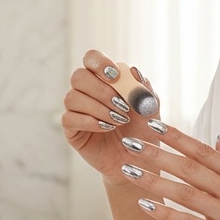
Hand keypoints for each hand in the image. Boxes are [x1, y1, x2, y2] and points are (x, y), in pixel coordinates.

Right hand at [61, 50, 165, 187]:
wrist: (139, 161)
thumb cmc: (143, 131)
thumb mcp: (150, 108)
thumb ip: (143, 89)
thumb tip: (132, 70)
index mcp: (104, 79)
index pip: (91, 58)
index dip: (99, 62)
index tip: (114, 75)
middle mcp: (86, 91)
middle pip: (78, 76)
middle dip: (101, 90)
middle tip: (122, 106)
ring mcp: (77, 110)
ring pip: (72, 97)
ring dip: (98, 108)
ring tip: (119, 121)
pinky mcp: (72, 130)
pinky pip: (69, 118)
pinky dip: (90, 121)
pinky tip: (107, 128)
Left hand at [116, 124, 219, 219]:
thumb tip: (219, 141)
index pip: (205, 152)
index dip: (178, 137)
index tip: (154, 125)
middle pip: (190, 167)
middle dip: (157, 153)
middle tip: (131, 142)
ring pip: (185, 192)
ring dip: (154, 180)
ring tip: (129, 170)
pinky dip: (166, 213)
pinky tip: (145, 205)